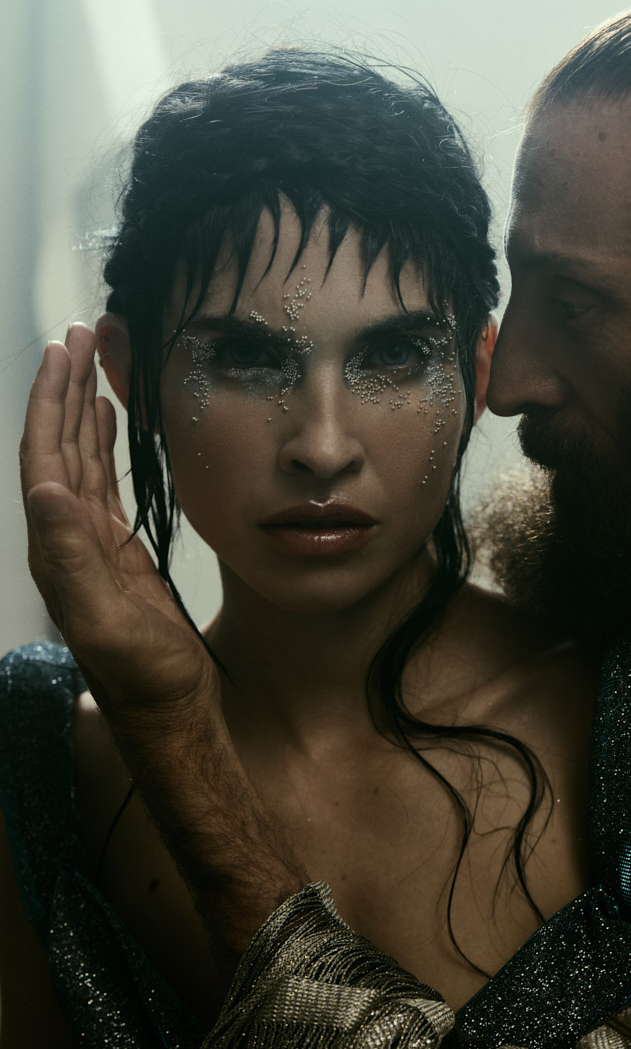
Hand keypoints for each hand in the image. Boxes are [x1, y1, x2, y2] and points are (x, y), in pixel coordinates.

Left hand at [20, 325, 217, 717]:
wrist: (169, 711)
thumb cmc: (141, 677)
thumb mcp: (105, 620)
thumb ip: (73, 557)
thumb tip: (47, 490)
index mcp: (57, 547)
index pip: (44, 459)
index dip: (50, 405)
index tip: (64, 355)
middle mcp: (67, 538)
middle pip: (57, 448)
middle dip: (64, 389)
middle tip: (79, 337)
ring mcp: (92, 543)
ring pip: (80, 458)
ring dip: (81, 408)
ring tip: (90, 362)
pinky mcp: (118, 551)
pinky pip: (104, 483)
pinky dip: (102, 444)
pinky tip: (107, 420)